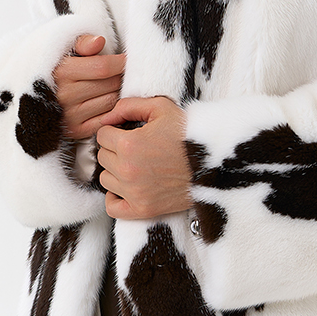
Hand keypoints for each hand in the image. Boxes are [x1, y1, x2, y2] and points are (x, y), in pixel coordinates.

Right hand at [53, 34, 126, 139]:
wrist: (39, 94)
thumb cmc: (61, 68)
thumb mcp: (67, 49)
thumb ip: (84, 43)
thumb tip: (99, 42)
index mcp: (61, 72)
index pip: (103, 67)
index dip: (120, 62)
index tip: (126, 60)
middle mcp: (64, 96)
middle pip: (110, 84)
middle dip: (120, 77)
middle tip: (121, 73)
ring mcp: (70, 115)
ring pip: (112, 102)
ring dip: (118, 93)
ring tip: (113, 86)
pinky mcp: (76, 130)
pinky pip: (107, 119)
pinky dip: (113, 111)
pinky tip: (108, 102)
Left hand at [96, 95, 192, 219]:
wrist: (214, 163)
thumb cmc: (189, 134)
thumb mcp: (161, 108)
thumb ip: (129, 105)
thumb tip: (106, 118)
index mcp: (128, 144)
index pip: (102, 135)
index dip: (115, 131)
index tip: (129, 133)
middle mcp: (127, 169)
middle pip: (103, 156)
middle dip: (115, 149)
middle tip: (137, 148)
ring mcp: (134, 192)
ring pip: (105, 179)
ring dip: (116, 172)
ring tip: (138, 165)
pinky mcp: (142, 209)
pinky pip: (112, 207)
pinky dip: (115, 198)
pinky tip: (126, 188)